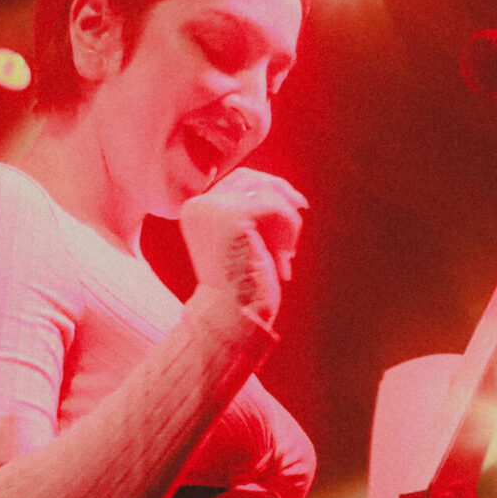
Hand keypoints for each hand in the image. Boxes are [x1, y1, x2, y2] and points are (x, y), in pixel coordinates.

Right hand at [179, 168, 305, 327]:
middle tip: (302, 206)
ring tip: (287, 252)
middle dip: (279, 190)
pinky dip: (290, 229)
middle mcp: (198, 206)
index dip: (268, 188)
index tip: (294, 204)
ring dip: (287, 219)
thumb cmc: (242, 287)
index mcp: (194, 211)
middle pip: (249, 178)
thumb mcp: (244, 242)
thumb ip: (252, 214)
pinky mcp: (231, 217)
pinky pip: (276, 207)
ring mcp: (212, 209)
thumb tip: (283, 189)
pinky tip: (286, 257)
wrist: (231, 318)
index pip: (236, 182)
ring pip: (266, 191)